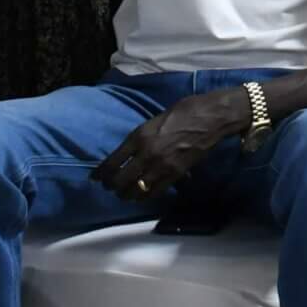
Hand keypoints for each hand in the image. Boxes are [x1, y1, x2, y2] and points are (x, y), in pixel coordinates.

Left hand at [92, 87, 252, 200]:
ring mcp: (161, 166)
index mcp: (139, 135)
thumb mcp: (155, 119)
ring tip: (123, 195)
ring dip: (127, 194)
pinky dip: (145, 196)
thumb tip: (132, 150)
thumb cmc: (184, 110)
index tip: (96, 179)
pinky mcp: (175, 174)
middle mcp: (147, 153)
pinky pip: (155, 192)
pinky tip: (141, 196)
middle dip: (112, 186)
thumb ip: (142, 136)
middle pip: (121, 179)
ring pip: (136, 189)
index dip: (101, 173)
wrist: (211, 117)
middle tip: (109, 188)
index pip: (113, 161)